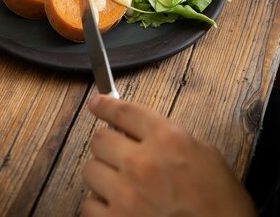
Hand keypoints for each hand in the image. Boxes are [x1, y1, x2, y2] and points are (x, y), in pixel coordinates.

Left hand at [81, 95, 256, 216]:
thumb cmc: (222, 205)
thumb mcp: (206, 156)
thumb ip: (171, 138)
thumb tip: (143, 132)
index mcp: (168, 139)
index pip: (124, 111)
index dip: (105, 105)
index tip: (97, 104)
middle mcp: (143, 163)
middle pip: (99, 139)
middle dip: (108, 146)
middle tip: (117, 155)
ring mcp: (127, 195)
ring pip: (90, 170)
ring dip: (103, 176)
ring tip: (120, 185)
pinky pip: (89, 205)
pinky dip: (99, 206)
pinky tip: (116, 208)